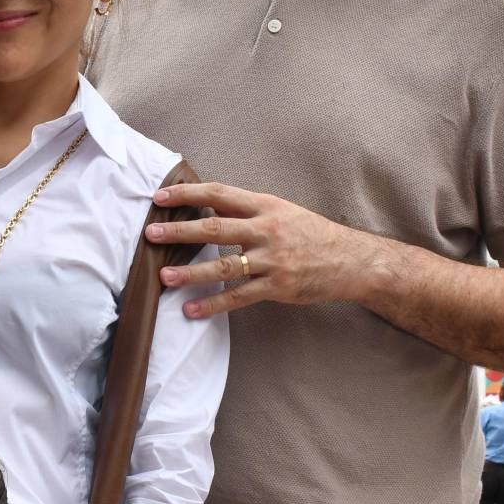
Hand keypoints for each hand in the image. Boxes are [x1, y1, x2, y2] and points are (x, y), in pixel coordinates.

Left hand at [145, 181, 384, 317]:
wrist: (351, 260)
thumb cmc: (312, 234)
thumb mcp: (282, 211)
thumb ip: (246, 210)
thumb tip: (208, 203)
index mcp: (266, 206)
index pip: (220, 194)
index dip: (188, 193)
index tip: (160, 195)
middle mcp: (267, 230)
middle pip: (215, 227)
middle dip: (180, 231)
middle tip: (151, 234)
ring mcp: (272, 260)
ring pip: (223, 265)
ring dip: (191, 273)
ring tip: (164, 278)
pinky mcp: (277, 286)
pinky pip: (239, 297)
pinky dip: (213, 304)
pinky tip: (192, 310)